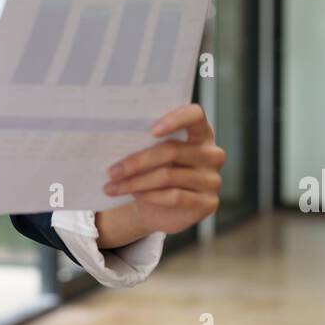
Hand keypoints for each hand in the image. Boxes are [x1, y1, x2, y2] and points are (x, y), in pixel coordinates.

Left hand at [100, 103, 223, 237]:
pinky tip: (134, 195)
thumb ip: (145, 142)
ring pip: (169, 176)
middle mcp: (212, 153)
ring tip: (113, 186)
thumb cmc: (154, 171)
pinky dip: (150, 196)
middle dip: (137, 161)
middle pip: (172, 150)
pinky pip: (175, 197)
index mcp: (201, 132)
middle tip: (112, 171)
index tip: (152, 131)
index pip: (195, 115)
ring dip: (136, 182)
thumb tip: (117, 138)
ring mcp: (213, 179)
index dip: (175, 120)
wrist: (161, 209)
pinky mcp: (208, 203)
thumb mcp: (151, 154)